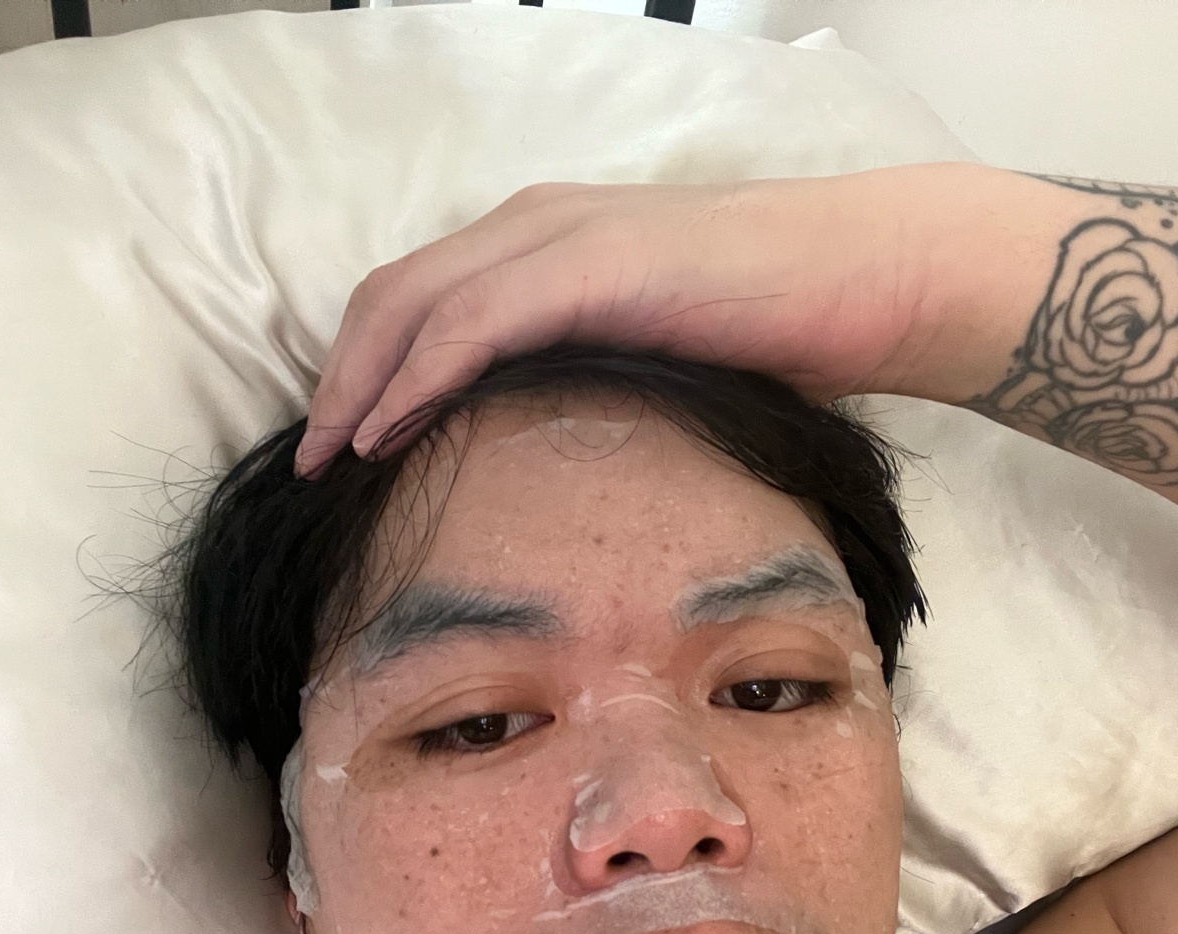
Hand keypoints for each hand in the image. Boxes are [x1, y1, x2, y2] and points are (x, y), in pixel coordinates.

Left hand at [295, 164, 982, 476]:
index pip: (421, 301)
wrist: (864, 282)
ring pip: (413, 304)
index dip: (368, 370)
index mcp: (543, 247)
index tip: (344, 445)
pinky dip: (416, 379)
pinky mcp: (589, 264)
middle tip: (313, 462)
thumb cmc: (775, 333)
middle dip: (341, 381)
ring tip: (332, 458)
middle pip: (391, 298)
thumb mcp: (654, 362)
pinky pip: (470, 324)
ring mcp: (558, 236)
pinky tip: (387, 433)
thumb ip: (590, 384)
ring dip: (359, 385)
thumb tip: (553, 461)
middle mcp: (533, 226)